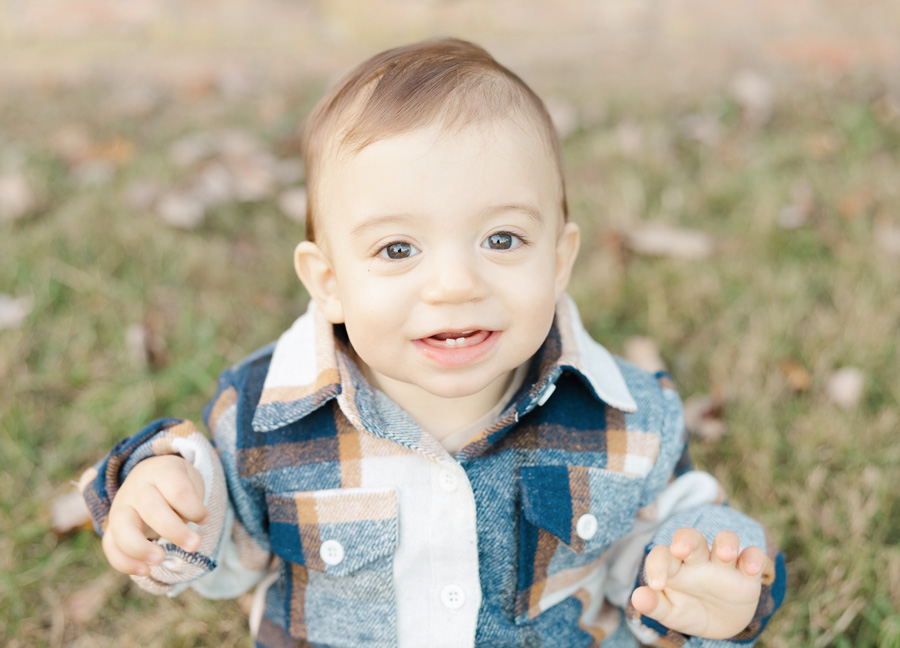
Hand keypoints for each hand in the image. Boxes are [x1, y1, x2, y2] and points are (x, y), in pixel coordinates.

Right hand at [102, 455, 206, 576]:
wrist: (150, 475)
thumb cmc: (176, 483)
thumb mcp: (189, 481)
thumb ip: (190, 504)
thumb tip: (190, 531)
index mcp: (162, 472)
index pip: (178, 491)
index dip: (194, 509)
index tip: (205, 519)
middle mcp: (137, 488)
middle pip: (152, 509)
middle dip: (175, 531)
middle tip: (194, 545)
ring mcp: (121, 506)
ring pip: (123, 528)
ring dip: (141, 548)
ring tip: (161, 559)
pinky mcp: (112, 526)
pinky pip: (110, 546)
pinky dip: (124, 562)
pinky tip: (145, 571)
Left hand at [631, 528, 764, 639]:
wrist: (719, 624)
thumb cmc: (688, 610)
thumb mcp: (670, 612)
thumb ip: (654, 605)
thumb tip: (637, 597)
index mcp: (675, 566)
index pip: (662, 555)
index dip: (656, 565)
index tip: (656, 585)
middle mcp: (698, 559)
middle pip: (691, 538)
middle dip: (687, 539)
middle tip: (681, 548)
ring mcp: (724, 564)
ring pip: (726, 539)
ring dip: (725, 543)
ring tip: (724, 555)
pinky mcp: (748, 573)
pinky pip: (753, 556)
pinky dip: (754, 558)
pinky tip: (750, 568)